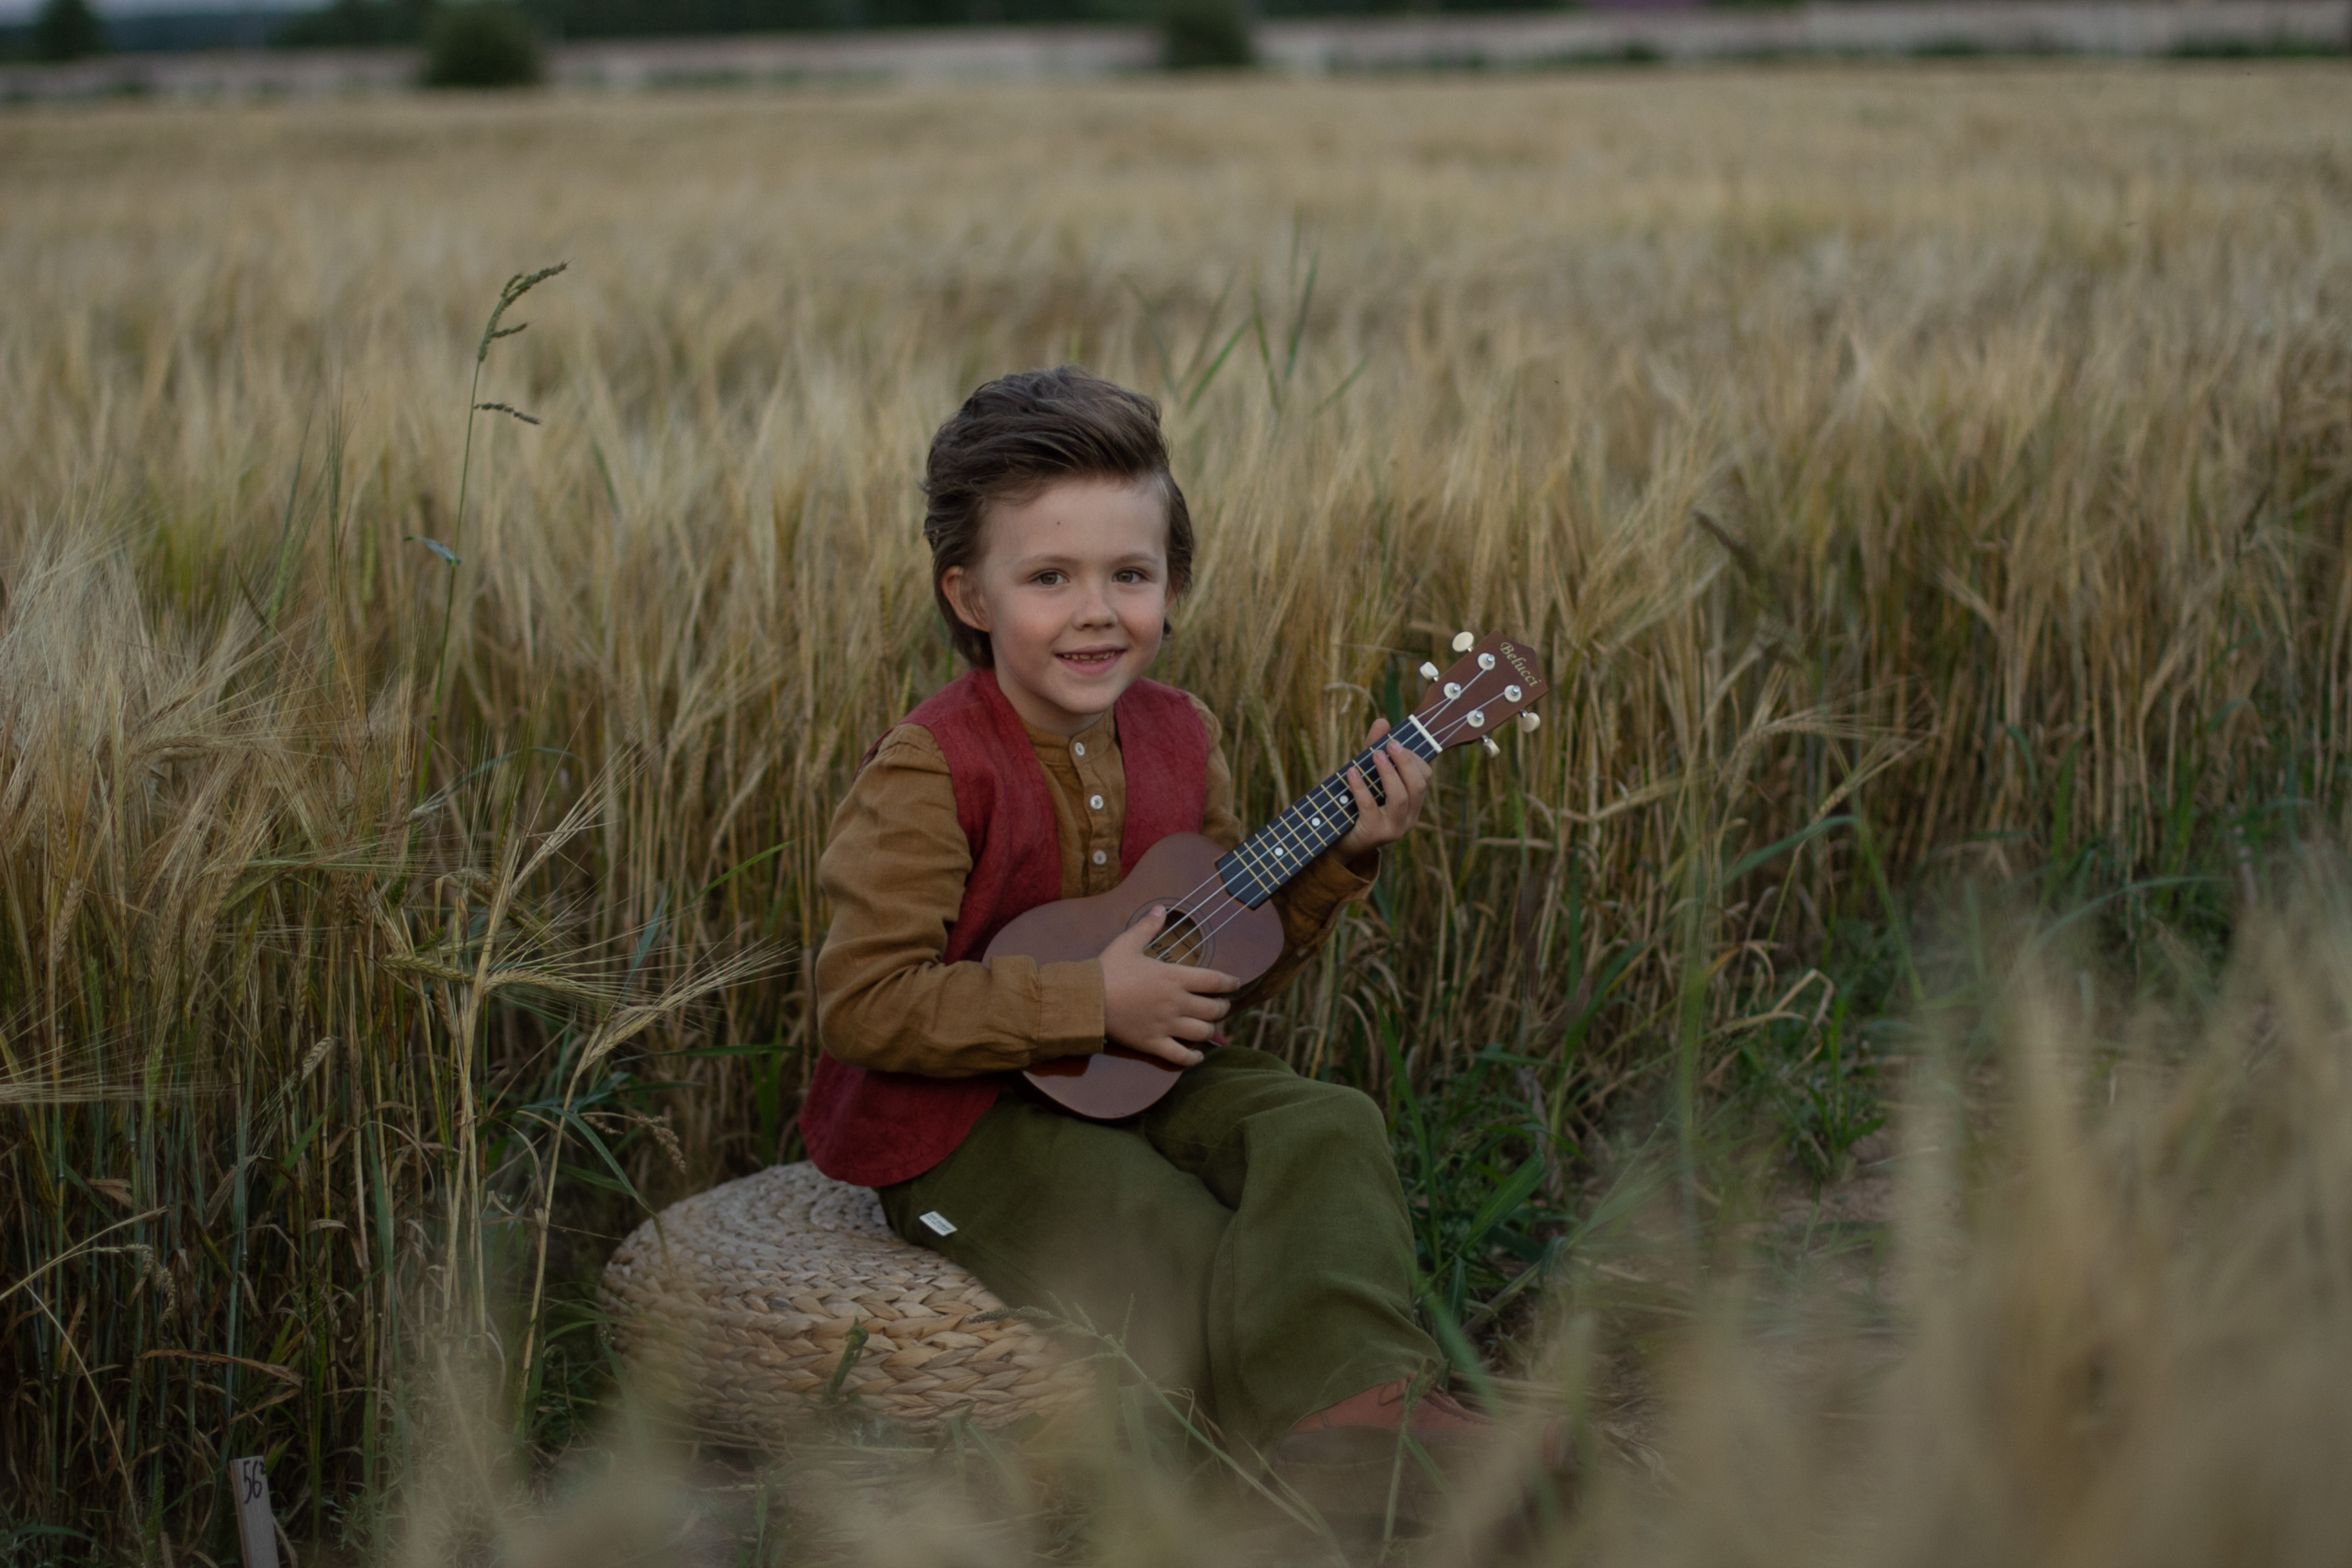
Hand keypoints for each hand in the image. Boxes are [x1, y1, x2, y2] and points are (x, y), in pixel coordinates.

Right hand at [1099, 906, 1239, 1068]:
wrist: (1087, 1000)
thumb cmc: (1108, 970)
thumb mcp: (1128, 943)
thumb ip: (1148, 926)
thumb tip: (1161, 908)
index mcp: (1173, 978)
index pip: (1214, 981)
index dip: (1230, 983)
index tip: (1235, 983)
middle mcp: (1176, 1003)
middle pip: (1213, 1009)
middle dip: (1222, 1007)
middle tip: (1221, 1005)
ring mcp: (1166, 1025)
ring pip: (1202, 1032)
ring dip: (1210, 1029)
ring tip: (1209, 1026)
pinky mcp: (1153, 1044)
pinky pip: (1181, 1056)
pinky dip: (1193, 1058)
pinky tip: (1198, 1056)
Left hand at [1335, 718, 1431, 858]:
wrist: (1338, 842)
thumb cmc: (1355, 806)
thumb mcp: (1366, 776)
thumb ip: (1374, 750)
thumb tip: (1382, 721)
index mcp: (1412, 804)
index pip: (1425, 778)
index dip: (1413, 758)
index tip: (1396, 743)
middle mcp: (1409, 818)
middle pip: (1418, 785)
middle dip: (1405, 761)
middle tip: (1390, 745)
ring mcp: (1394, 828)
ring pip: (1401, 797)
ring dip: (1389, 772)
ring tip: (1375, 754)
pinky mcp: (1374, 834)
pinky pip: (1371, 806)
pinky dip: (1361, 787)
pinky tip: (1351, 772)